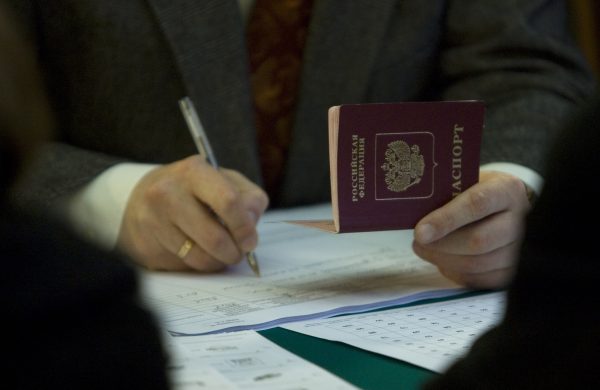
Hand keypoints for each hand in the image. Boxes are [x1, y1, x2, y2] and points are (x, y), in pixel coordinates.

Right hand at [117, 155, 268, 271]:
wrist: (142, 198)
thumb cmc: (194, 189)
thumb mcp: (225, 181)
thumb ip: (248, 199)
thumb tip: (250, 226)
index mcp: (194, 171)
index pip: (228, 202)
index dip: (244, 227)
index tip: (250, 241)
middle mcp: (168, 193)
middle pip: (214, 238)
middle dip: (234, 252)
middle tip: (238, 252)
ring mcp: (153, 221)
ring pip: (200, 258)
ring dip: (218, 261)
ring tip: (221, 253)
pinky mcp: (146, 246)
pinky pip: (184, 266)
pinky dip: (198, 264)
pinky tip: (198, 251)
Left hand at [412, 171, 530, 288]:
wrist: (506, 208)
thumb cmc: (478, 192)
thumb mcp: (466, 182)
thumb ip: (446, 196)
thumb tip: (416, 216)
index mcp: (507, 190)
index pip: (477, 204)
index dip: (446, 219)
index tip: (420, 232)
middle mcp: (522, 219)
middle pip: (478, 240)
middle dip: (441, 245)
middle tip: (418, 242)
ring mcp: (521, 248)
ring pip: (478, 264)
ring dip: (444, 260)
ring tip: (425, 250)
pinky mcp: (513, 271)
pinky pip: (480, 280)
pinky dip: (456, 272)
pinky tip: (443, 261)